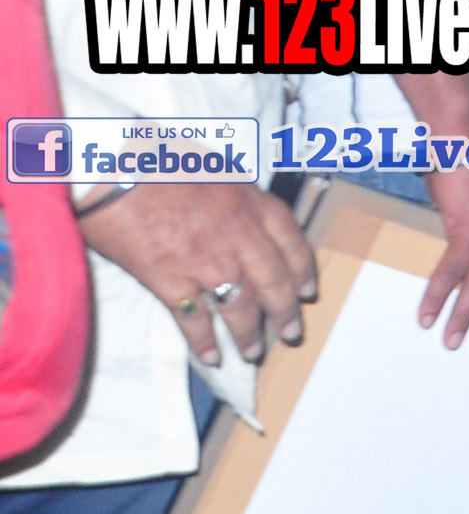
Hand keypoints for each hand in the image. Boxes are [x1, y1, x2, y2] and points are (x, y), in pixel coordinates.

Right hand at [76, 183, 317, 366]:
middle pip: (274, 281)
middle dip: (285, 311)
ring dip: (249, 334)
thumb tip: (239, 213)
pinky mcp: (170, 279)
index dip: (302, 270)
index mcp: (252, 202)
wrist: (116, 165)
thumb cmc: (160, 157)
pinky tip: (211, 357)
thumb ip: (233, 195)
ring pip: (241, 306)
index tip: (307, 291)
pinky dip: (204, 342)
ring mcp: (207, 260)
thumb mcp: (215, 166)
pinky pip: (194, 319)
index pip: (292, 242)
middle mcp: (239, 235)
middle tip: (290, 334)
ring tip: (252, 353)